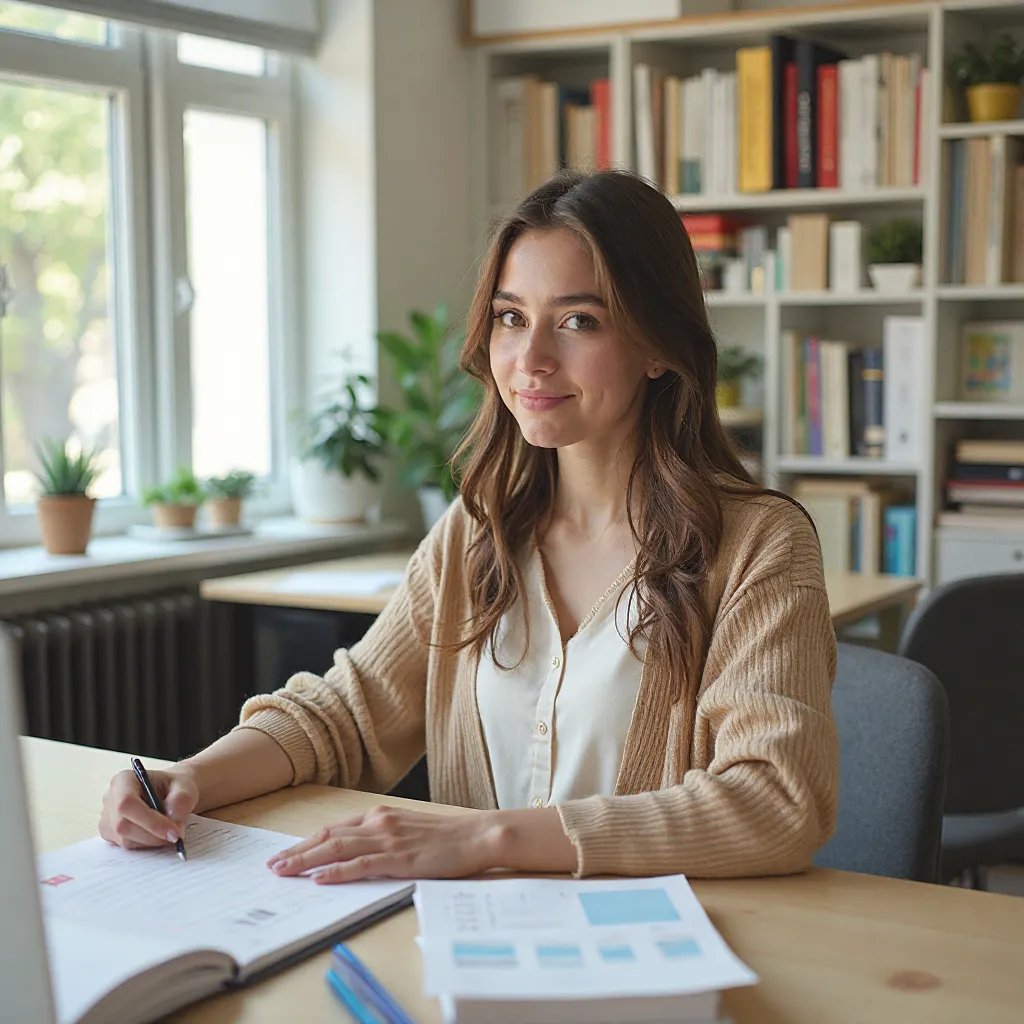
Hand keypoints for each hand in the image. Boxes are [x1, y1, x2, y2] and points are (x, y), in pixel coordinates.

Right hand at [98, 765, 198, 850]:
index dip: (150, 821)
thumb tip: (174, 826)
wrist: (171, 792)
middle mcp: (110, 798)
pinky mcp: (110, 833)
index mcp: (124, 780)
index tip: (173, 833)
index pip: (127, 804)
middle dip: (152, 835)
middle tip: (176, 836)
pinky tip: (158, 834)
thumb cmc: (175, 786)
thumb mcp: (185, 787)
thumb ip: (181, 803)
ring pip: (125, 840)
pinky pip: (126, 846)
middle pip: (123, 826)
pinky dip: (146, 845)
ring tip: (170, 832)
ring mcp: (107, 817)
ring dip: (151, 841)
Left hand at [266, 805, 504, 883]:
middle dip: (298, 852)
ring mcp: (389, 840)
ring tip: (284, 872)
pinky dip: (338, 871)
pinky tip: (320, 877)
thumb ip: (382, 836)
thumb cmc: (446, 837)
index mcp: (381, 815)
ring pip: (338, 849)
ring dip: (307, 861)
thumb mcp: (408, 829)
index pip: (334, 829)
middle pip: (329, 837)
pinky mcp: (400, 858)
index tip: (286, 853)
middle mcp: (379, 823)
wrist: (476, 835)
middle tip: (273, 866)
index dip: (307, 842)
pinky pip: (362, 864)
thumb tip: (356, 852)